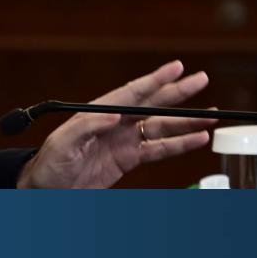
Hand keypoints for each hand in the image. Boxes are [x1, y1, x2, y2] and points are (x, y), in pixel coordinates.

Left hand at [16, 61, 215, 188]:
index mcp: (100, 112)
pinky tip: (196, 139)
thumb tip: (113, 114)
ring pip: (162, 127)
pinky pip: (158, 150)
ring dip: (186, 122)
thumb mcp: (62, 142)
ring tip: (210, 115)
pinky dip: (179, 145)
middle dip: (178, 93)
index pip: (133, 92)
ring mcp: (124, 141)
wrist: (46, 190)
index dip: (156, 79)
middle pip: (153, 104)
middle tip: (202, 80)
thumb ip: (87, 125)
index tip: (177, 67)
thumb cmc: (49, 164)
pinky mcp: (128, 160)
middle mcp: (115, 123)